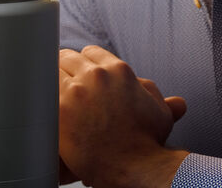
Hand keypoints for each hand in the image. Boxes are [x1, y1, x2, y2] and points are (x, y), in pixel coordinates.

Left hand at [58, 45, 189, 187]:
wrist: (134, 168)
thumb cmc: (148, 144)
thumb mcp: (160, 114)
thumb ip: (159, 100)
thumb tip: (178, 103)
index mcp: (118, 70)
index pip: (90, 52)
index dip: (85, 65)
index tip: (82, 75)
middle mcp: (96, 75)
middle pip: (68, 57)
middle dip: (67, 70)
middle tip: (64, 83)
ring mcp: (77, 90)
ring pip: (54, 70)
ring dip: (53, 80)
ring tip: (51, 92)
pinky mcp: (60, 109)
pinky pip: (44, 91)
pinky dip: (44, 95)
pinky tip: (44, 104)